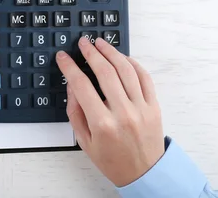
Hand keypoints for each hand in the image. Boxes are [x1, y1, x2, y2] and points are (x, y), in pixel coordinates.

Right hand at [56, 37, 163, 186]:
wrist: (144, 174)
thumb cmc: (112, 159)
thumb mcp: (84, 140)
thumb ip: (75, 111)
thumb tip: (72, 85)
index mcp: (102, 123)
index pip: (81, 85)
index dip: (70, 67)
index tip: (63, 57)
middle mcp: (122, 113)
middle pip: (105, 72)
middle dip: (91, 53)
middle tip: (84, 43)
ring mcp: (141, 108)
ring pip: (126, 70)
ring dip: (112, 53)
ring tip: (101, 43)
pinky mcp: (154, 107)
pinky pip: (144, 78)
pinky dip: (133, 64)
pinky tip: (122, 57)